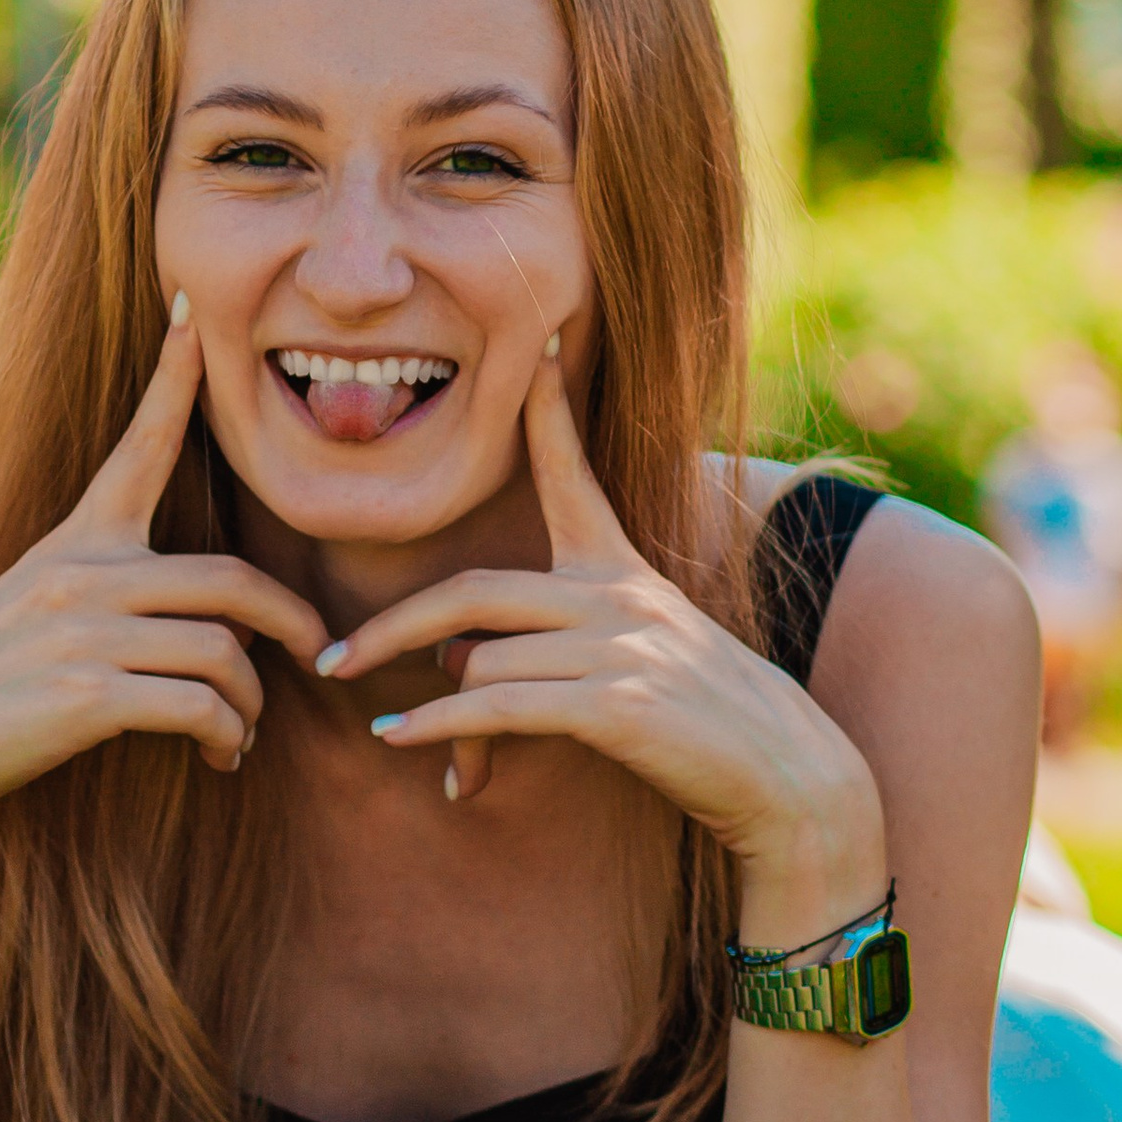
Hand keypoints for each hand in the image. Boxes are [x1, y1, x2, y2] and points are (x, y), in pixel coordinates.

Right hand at [0, 304, 327, 835]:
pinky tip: (218, 754)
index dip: (172, 380)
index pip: (137, 449)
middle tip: (314, 656)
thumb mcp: (31, 608)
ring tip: (241, 734)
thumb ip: (105, 594)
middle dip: (290, 623)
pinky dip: (226, 735)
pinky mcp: (88, 693)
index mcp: (74, 544)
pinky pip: (200, 706)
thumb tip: (212, 624)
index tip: (191, 318)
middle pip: (231, 582)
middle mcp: (83, 574)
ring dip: (251, 703)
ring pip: (225, 652)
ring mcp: (86, 631)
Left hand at [326, 350, 885, 908]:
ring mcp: (620, 647)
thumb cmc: (708, 724)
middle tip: (333, 655)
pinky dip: (440, 727)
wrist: (788, 777)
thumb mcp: (634, 661)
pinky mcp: (617, 704)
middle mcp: (618, 596)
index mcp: (622, 571)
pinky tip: (399, 742)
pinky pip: (499, 706)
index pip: (573, 474)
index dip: (550, 410)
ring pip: (482, 659)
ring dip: (432, 706)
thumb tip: (455, 657)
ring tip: (394, 731)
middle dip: (394, 627)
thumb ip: (548, 644)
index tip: (539, 345)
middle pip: (475, 594)